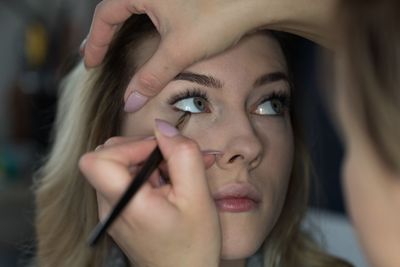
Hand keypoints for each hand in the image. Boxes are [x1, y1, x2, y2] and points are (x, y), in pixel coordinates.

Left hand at [79, 120, 220, 266]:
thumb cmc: (193, 245)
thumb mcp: (198, 197)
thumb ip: (183, 156)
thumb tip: (163, 127)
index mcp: (126, 204)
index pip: (98, 159)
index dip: (127, 146)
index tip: (157, 152)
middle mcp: (110, 207)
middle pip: (107, 155)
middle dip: (142, 150)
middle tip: (171, 161)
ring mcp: (111, 210)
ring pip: (118, 165)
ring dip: (147, 161)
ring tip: (175, 176)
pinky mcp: (118, 212)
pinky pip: (125, 179)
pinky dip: (147, 174)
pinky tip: (169, 185)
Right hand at [82, 0, 336, 111]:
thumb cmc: (218, 17)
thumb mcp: (179, 51)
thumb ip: (151, 77)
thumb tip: (129, 102)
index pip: (105, 16)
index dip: (96, 42)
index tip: (91, 63)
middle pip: (115, 7)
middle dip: (104, 33)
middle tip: (95, 54)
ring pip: (133, 5)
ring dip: (122, 25)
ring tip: (114, 45)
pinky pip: (151, 5)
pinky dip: (142, 20)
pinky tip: (145, 32)